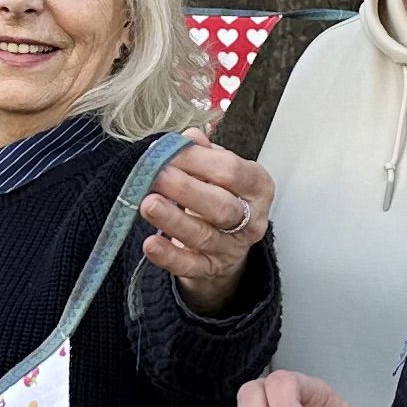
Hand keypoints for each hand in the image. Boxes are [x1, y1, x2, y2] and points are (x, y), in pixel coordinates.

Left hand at [141, 140, 271, 313]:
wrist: (226, 241)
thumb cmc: (222, 195)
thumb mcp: (219, 170)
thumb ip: (204, 153)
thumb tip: (188, 138)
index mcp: (257, 187)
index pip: (232, 171)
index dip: (199, 160)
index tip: (170, 152)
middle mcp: (250, 219)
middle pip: (221, 206)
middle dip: (187, 190)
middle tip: (159, 175)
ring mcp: (232, 247)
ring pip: (204, 235)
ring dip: (174, 220)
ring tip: (149, 204)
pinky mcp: (211, 269)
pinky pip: (190, 265)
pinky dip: (169, 257)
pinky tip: (151, 245)